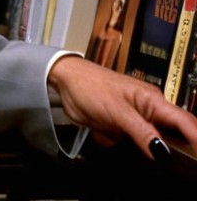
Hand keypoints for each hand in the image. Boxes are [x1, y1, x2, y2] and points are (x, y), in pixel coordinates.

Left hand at [48, 54, 196, 159]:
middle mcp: (150, 109)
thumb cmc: (90, 86)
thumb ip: (141, 131)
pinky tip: (128, 149)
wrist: (64, 83)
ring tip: (146, 152)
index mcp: (154, 100)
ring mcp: (136, 119)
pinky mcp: (123, 127)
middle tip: (181, 164)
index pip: (185, 122)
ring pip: (154, 141)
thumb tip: (162, 152)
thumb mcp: (117, 111)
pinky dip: (134, 149)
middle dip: (178, 149)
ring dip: (153, 150)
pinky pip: (136, 143)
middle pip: (175, 134)